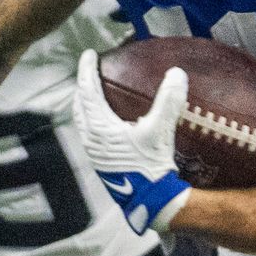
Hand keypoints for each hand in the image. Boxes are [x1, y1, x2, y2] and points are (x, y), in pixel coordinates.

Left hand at [72, 49, 191, 234]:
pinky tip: (108, 122)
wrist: (151, 201)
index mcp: (99, 128)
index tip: (89, 54)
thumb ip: (168, 100)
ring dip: (86, 104)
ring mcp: (93, 153)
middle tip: (91, 72)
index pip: (87, 91)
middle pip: (79, 105)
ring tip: (96, 93)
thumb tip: (176, 73)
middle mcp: (90, 139)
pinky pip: (89, 132)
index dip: (86, 70)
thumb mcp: (160, 130)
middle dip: (83, 86)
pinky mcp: (101, 162)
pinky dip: (92, 119)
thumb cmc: (151, 166)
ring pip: (82, 120)